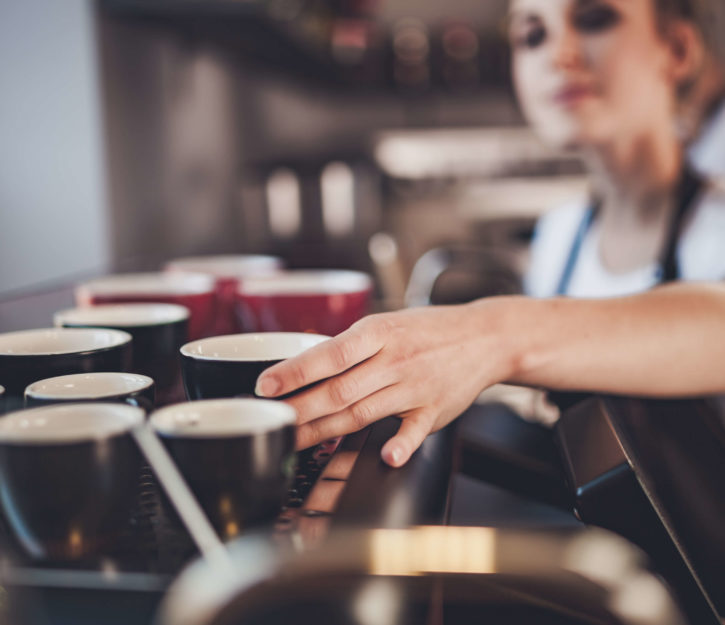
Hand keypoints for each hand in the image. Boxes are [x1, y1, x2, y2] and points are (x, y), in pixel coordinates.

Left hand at [255, 301, 514, 466]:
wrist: (484, 336)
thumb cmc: (429, 330)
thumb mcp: (388, 323)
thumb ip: (352, 347)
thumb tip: (306, 368)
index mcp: (380, 332)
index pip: (330, 354)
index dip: (296, 371)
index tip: (266, 385)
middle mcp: (396, 359)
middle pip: (340, 389)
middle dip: (300, 409)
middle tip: (272, 422)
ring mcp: (416, 386)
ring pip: (363, 412)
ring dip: (325, 431)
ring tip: (295, 441)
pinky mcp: (435, 410)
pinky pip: (415, 429)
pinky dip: (401, 444)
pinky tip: (387, 456)